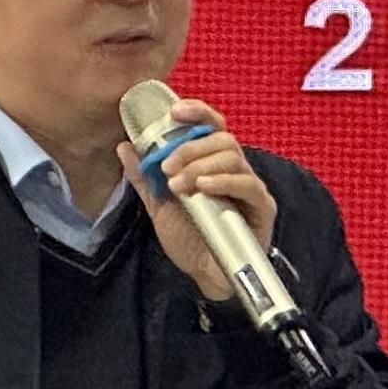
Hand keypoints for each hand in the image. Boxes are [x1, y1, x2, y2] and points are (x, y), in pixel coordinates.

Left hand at [129, 97, 280, 307]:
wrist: (205, 276)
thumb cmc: (190, 241)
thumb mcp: (159, 206)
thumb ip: (144, 177)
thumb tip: (124, 146)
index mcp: (212, 164)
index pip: (211, 126)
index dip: (196, 112)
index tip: (173, 113)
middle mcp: (233, 171)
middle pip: (221, 138)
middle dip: (189, 148)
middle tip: (166, 168)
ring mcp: (249, 188)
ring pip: (232, 157)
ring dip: (200, 166)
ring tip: (178, 185)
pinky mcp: (262, 207)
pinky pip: (247, 184)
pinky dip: (223, 181)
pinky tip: (203, 188)